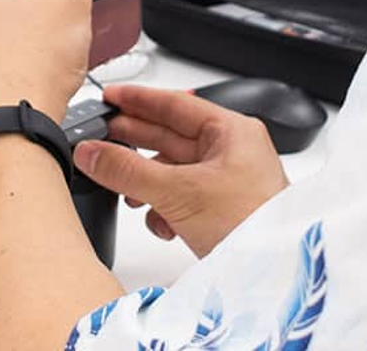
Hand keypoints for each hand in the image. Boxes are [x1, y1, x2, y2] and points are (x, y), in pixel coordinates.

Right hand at [73, 85, 289, 256]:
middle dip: (135, 142)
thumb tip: (92, 153)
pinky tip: (158, 222)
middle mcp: (232, 152)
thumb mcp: (178, 191)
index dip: (139, 99)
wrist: (274, 270)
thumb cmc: (251, 224)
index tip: (110, 96)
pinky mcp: (221, 211)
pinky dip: (164, 209)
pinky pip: (182, 198)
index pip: (176, 104)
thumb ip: (128, 171)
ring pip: (174, 171)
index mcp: (231, 132)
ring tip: (124, 191)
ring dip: (146, 183)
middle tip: (101, 138)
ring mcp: (228, 183)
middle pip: (171, 136)